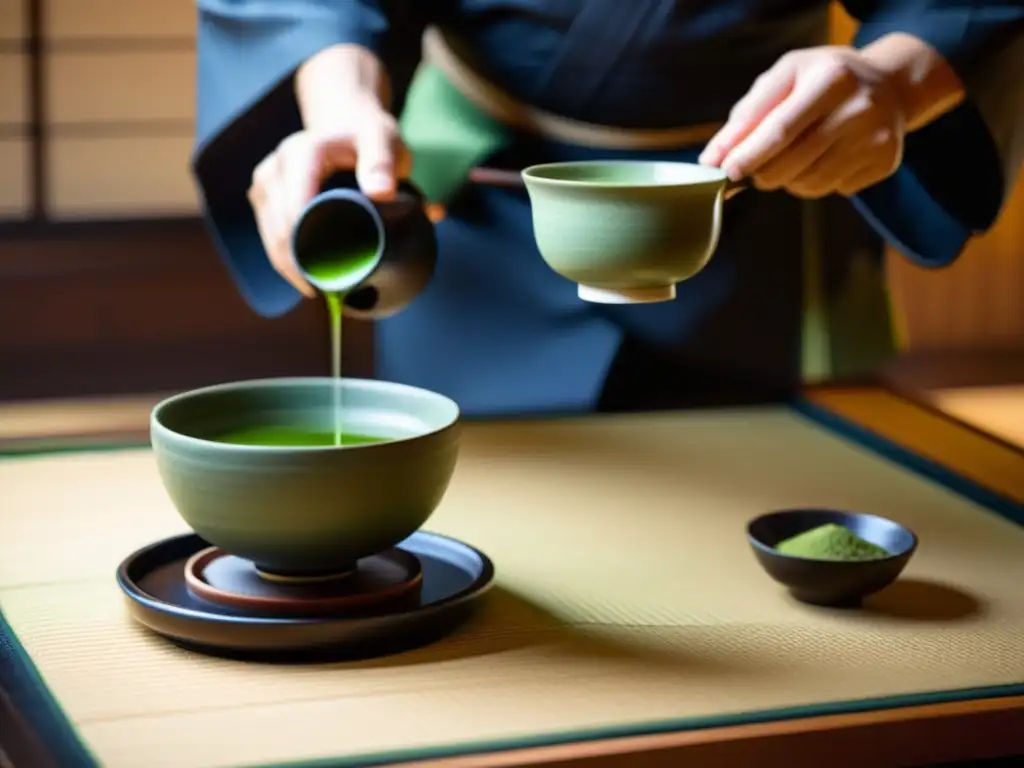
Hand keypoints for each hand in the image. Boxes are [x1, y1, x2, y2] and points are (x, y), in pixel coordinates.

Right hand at [247, 48, 410, 296]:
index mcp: (302, 154)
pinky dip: (286, 259)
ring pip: (270, 236)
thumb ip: (383, 161)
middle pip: (279, 228)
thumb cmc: (368, 135)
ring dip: (291, 267)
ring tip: (319, 291)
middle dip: (301, 264)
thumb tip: (380, 192)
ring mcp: (266, 183)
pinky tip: (306, 278)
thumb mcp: (383, 140)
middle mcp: (276, 167)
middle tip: (330, 293)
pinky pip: (269, 235)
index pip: (294, 208)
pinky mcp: (264, 197)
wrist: (345, 121)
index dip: (307, 245)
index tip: (329, 276)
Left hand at [699, 45, 907, 198]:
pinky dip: (815, 182)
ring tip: (794, 156)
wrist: (889, 85)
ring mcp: (876, 138)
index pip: (780, 129)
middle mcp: (860, 108)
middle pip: (792, 163)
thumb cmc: (822, 79)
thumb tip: (712, 158)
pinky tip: (823, 158)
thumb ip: (747, 115)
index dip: (749, 155)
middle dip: (762, 172)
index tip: (726, 171)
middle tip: (755, 168)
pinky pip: (832, 189)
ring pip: (809, 183)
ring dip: (787, 179)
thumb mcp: (785, 77)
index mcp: (832, 78)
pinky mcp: (884, 162)